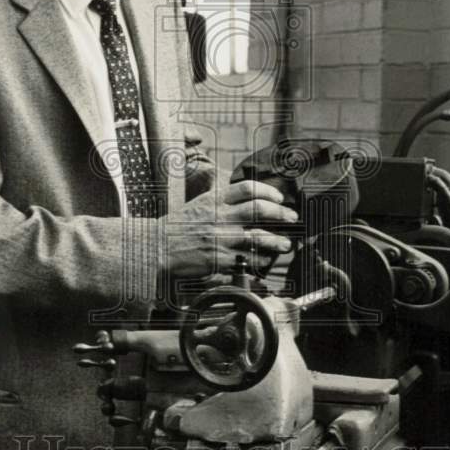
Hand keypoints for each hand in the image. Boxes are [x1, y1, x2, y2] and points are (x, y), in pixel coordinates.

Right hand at [159, 180, 297, 277]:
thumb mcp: (199, 203)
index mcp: (214, 200)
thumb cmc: (178, 226)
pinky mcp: (218, 259)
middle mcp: (219, 217)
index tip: (279, 197)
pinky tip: (265, 262)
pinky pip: (247, 260)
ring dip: (276, 241)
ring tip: (285, 244)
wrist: (158, 247)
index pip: (247, 188)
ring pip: (257, 237)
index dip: (268, 191)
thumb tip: (245, 194)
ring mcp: (220, 239)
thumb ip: (221, 198)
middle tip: (292, 217)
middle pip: (258, 210)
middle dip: (281, 213)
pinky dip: (260, 261)